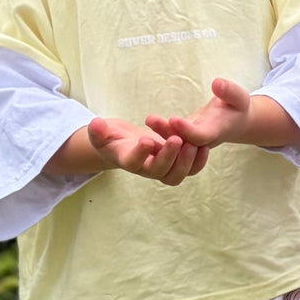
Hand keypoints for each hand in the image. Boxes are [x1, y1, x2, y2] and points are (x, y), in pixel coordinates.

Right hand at [87, 116, 208, 185]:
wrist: (122, 146)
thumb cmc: (110, 138)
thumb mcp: (101, 133)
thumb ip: (98, 131)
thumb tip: (95, 124)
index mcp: (127, 160)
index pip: (133, 162)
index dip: (140, 153)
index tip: (146, 139)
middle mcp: (145, 169)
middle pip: (160, 172)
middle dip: (169, 157)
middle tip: (177, 139)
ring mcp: (161, 169)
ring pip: (176, 175)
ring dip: (187, 162)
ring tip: (193, 143)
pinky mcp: (174, 165)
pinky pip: (189, 170)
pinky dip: (197, 161)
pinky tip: (203, 145)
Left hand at [145, 77, 251, 148]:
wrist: (236, 122)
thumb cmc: (237, 107)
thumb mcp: (239, 97)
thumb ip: (229, 91)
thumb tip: (216, 82)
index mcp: (217, 131)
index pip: (200, 136)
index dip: (186, 130)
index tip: (173, 119)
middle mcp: (203, 140)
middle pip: (184, 141)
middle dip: (167, 132)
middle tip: (151, 119)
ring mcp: (193, 139)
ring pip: (176, 141)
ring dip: (161, 132)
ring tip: (148, 119)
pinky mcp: (185, 136)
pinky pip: (172, 138)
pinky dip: (161, 132)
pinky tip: (148, 122)